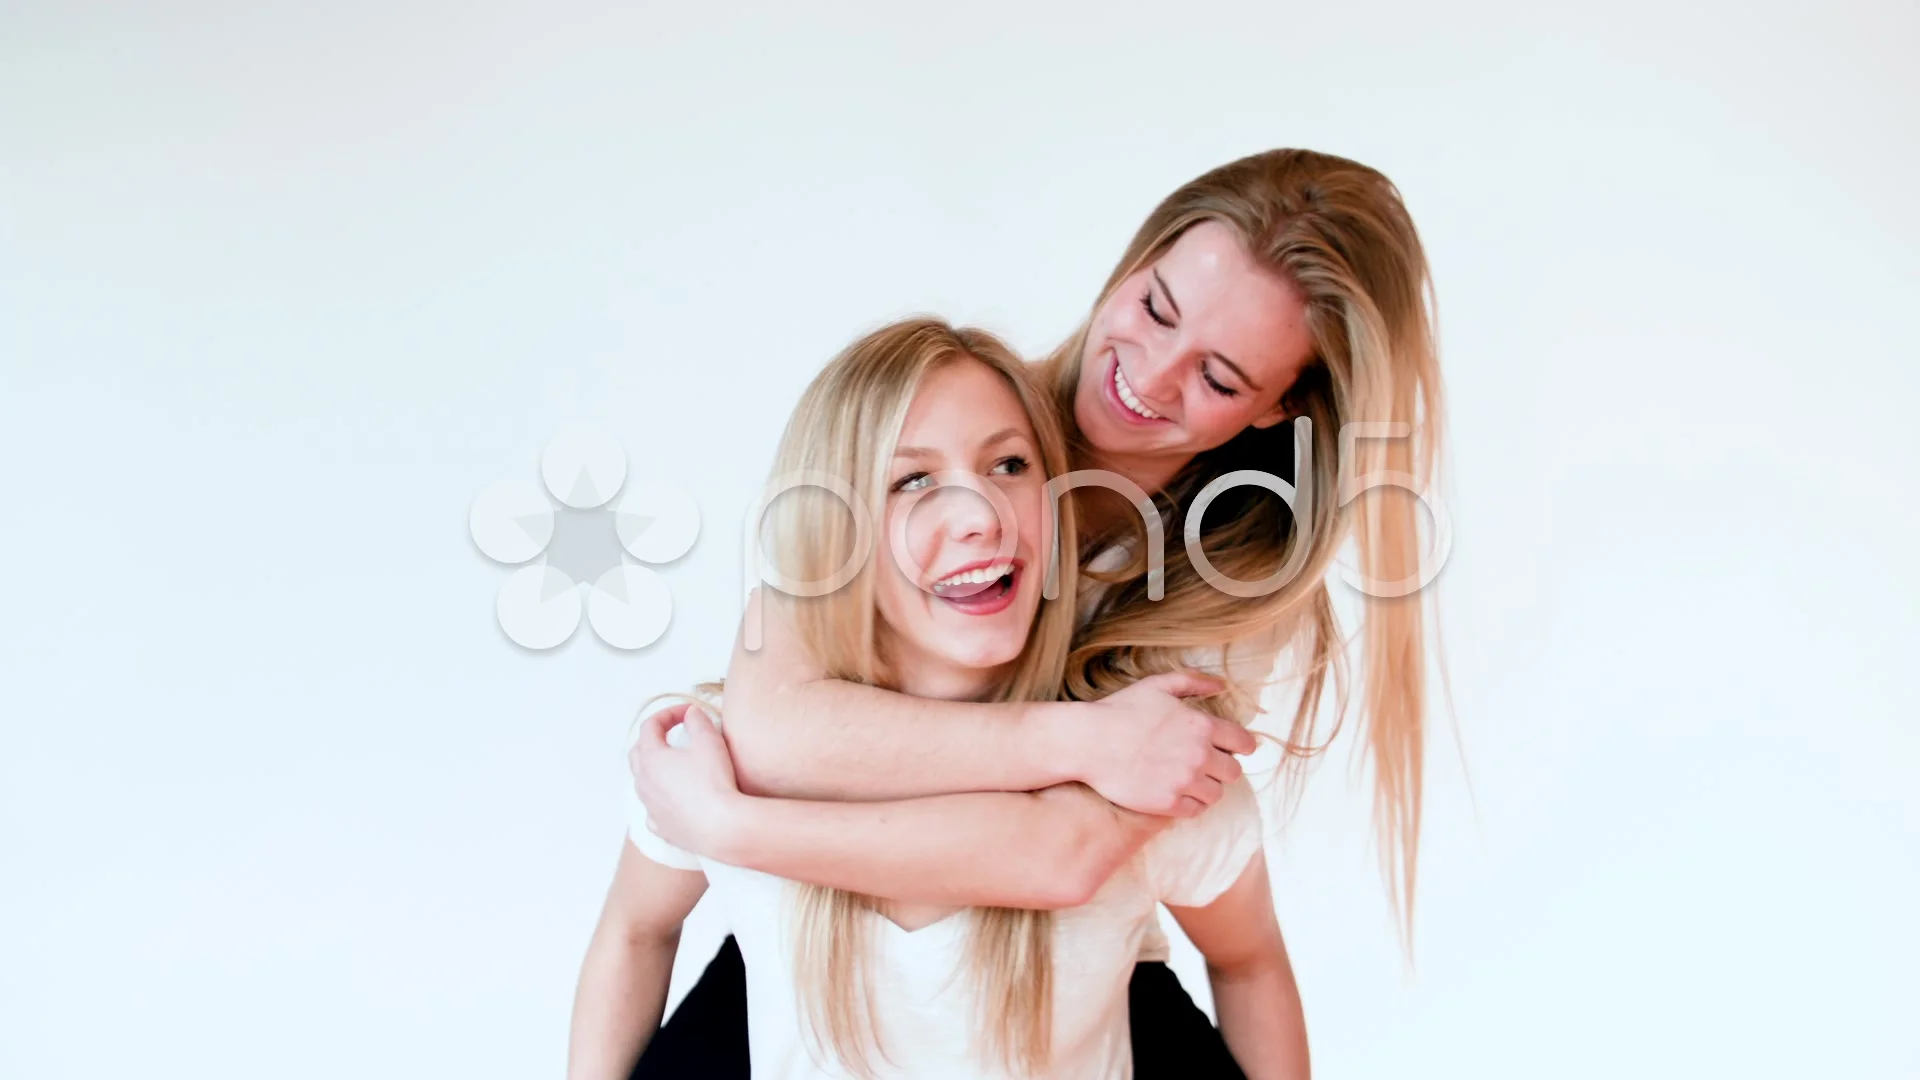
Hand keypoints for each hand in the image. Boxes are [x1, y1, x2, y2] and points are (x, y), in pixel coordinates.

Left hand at [628, 702, 744, 855]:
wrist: (722, 827)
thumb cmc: (714, 781)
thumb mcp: (709, 741)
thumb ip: (698, 721)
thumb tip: (691, 713)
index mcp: (650, 758)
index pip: (650, 726)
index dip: (668, 714)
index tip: (688, 712)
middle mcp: (643, 783)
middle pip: (637, 753)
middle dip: (653, 738)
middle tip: (674, 733)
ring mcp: (649, 808)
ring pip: (642, 782)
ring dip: (654, 769)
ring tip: (675, 765)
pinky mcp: (660, 828)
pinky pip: (652, 810)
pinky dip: (660, 799)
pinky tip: (674, 799)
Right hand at [1076, 671, 1254, 817]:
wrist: (1089, 742)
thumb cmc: (1120, 710)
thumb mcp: (1157, 686)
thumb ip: (1193, 682)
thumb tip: (1221, 686)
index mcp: (1201, 725)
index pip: (1244, 743)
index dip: (1242, 746)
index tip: (1234, 749)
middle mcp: (1199, 755)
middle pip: (1233, 772)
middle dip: (1222, 768)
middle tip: (1205, 765)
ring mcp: (1184, 781)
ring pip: (1216, 793)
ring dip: (1206, 787)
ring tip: (1189, 780)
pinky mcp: (1168, 803)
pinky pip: (1196, 810)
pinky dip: (1191, 803)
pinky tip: (1178, 793)